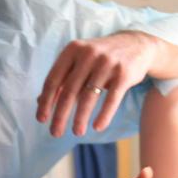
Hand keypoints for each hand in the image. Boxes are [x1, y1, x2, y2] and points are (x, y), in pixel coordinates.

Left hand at [37, 31, 158, 136]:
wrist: (136, 45)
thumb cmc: (100, 58)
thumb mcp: (79, 62)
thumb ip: (62, 79)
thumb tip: (40, 102)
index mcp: (72, 50)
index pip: (53, 79)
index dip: (46, 101)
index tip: (41, 119)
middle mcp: (88, 54)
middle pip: (69, 91)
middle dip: (60, 115)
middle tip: (54, 132)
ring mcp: (107, 63)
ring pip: (89, 96)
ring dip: (80, 118)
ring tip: (76, 132)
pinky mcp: (124, 74)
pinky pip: (112, 99)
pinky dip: (104, 115)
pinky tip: (97, 127)